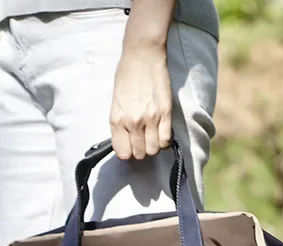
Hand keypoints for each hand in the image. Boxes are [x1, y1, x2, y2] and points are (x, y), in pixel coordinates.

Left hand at [110, 44, 172, 159]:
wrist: (142, 53)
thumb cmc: (127, 74)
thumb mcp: (116, 101)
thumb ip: (120, 122)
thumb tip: (126, 139)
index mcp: (117, 119)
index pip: (122, 153)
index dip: (127, 152)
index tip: (130, 145)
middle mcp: (133, 122)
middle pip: (139, 154)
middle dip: (141, 149)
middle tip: (142, 139)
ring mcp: (150, 118)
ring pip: (154, 150)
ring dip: (154, 146)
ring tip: (152, 135)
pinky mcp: (165, 112)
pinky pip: (166, 140)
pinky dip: (165, 140)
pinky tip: (162, 132)